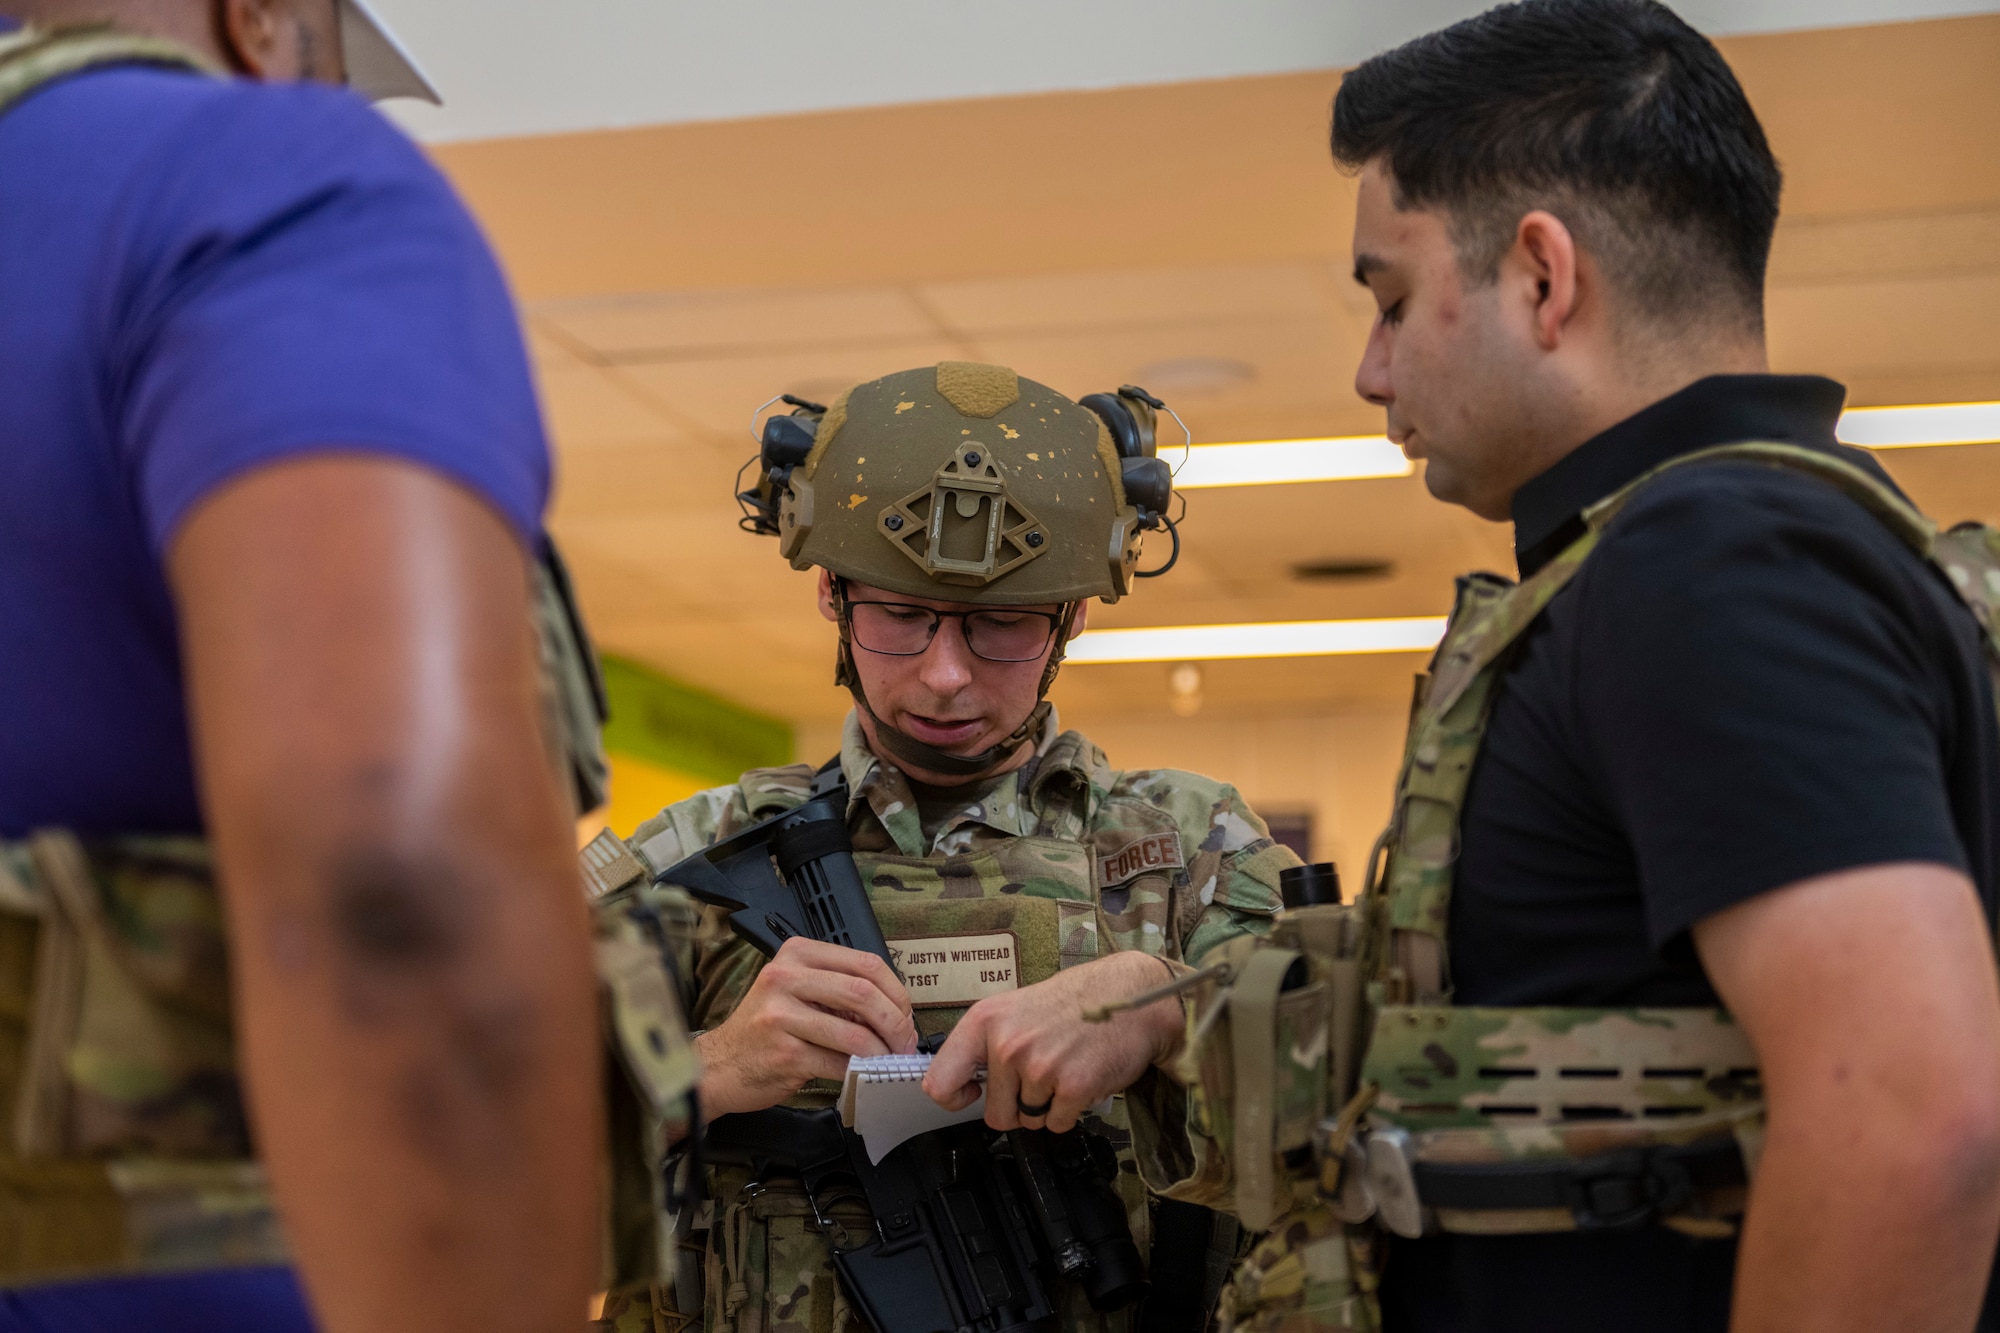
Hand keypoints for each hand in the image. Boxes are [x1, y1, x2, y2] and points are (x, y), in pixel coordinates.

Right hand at [696, 938, 917, 1116]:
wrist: (720, 1065)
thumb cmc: (766, 1029)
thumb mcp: (797, 992)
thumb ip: (839, 990)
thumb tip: (896, 1010)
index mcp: (797, 954)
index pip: (865, 963)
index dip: (896, 991)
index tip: (906, 1015)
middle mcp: (785, 977)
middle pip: (863, 993)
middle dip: (895, 1023)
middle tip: (905, 1042)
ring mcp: (781, 1016)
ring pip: (854, 1033)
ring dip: (882, 1052)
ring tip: (890, 1061)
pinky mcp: (785, 1053)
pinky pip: (838, 1062)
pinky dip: (860, 1071)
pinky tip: (865, 1074)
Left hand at [923, 951, 1181, 1133]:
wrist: (1131, 996)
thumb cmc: (1074, 1002)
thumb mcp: (1015, 1009)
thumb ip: (986, 1043)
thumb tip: (960, 1081)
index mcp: (985, 1021)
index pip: (938, 1083)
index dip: (956, 1097)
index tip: (975, 1092)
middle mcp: (1007, 1045)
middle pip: (995, 1114)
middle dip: (1018, 1106)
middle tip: (1041, 1077)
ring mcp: (1040, 1067)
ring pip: (1029, 1119)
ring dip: (1047, 1106)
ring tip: (1065, 1070)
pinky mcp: (1073, 1087)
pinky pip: (1058, 1123)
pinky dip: (1071, 1111)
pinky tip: (1082, 1078)